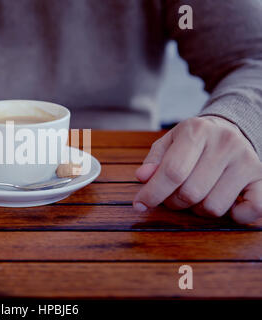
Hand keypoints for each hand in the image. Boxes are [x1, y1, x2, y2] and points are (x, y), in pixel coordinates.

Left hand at [133, 116, 261, 223]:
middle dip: (174, 203)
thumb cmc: (192, 142)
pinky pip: (251, 211)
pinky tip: (225, 204)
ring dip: (198, 210)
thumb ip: (153, 161)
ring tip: (196, 196)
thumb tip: (142, 178)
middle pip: (190, 193)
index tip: (140, 205)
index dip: (152, 194)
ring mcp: (247, 160)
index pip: (172, 172)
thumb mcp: (168, 143)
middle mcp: (225, 143)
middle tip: (171, 197)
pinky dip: (235, 216)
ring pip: (213, 207)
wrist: (229, 130)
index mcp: (196, 131)